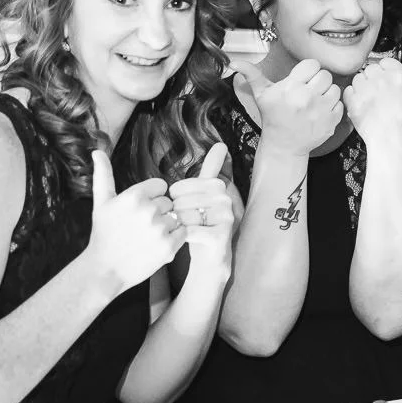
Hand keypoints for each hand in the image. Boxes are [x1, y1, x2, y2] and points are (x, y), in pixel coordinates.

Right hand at [84, 149, 184, 293]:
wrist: (105, 270)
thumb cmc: (103, 234)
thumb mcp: (101, 203)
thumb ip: (103, 174)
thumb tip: (97, 150)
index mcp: (134, 196)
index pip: (161, 186)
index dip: (152, 197)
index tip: (138, 211)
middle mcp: (148, 210)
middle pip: (169, 202)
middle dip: (159, 212)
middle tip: (141, 227)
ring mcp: (160, 229)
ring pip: (177, 217)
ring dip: (167, 226)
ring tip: (148, 237)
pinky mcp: (169, 247)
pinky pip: (183, 233)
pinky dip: (174, 238)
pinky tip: (157, 244)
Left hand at [170, 144, 235, 278]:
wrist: (211, 258)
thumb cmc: (203, 224)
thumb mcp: (205, 195)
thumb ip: (212, 169)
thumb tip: (221, 144)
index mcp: (219, 186)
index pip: (181, 187)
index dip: (175, 199)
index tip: (183, 206)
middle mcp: (226, 199)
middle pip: (183, 201)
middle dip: (177, 213)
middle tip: (184, 221)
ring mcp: (226, 218)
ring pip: (187, 216)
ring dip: (180, 225)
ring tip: (185, 230)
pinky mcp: (221, 236)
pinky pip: (192, 231)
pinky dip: (184, 236)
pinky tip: (187, 239)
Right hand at [232, 58, 341, 154]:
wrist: (283, 146)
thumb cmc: (273, 117)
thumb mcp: (261, 94)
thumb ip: (251, 74)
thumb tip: (234, 62)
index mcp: (291, 87)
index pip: (312, 64)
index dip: (308, 70)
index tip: (302, 78)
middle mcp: (307, 98)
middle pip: (325, 75)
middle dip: (318, 81)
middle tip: (309, 90)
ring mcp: (321, 111)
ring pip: (335, 89)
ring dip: (326, 93)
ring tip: (315, 101)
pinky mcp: (331, 122)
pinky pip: (340, 104)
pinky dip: (332, 107)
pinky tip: (320, 111)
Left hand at [343, 55, 401, 147]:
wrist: (393, 138)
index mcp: (396, 73)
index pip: (385, 63)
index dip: (386, 74)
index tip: (390, 85)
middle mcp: (380, 78)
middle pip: (371, 69)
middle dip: (374, 80)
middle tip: (381, 95)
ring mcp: (365, 89)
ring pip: (358, 78)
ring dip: (363, 88)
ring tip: (372, 101)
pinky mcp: (353, 101)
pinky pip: (348, 91)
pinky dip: (352, 98)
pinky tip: (363, 106)